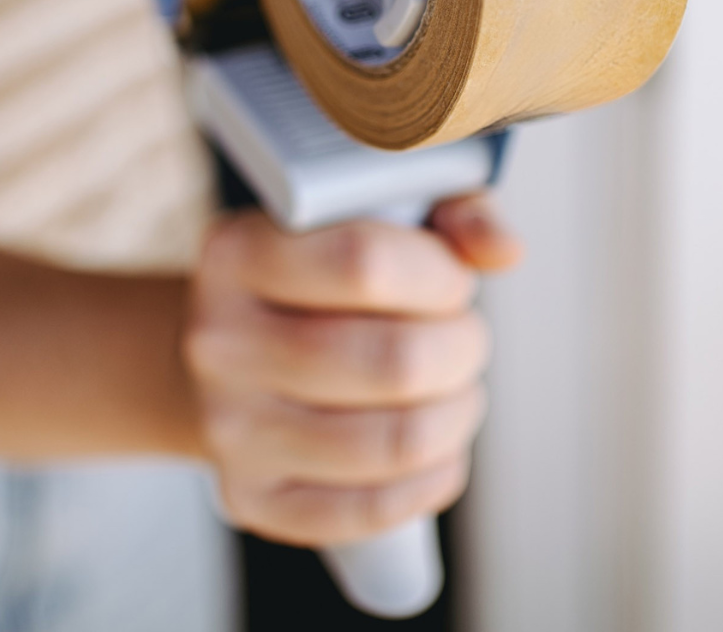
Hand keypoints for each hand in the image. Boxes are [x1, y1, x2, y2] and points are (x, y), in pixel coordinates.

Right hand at [185, 193, 521, 545]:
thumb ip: (448, 211)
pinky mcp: (250, 498)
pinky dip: (432, 480)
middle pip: (395, 362)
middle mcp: (219, 342)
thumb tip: (503, 249)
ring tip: (452, 390)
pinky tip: (437, 449)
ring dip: (457, 414)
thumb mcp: (371, 214)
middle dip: (462, 348)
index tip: (452, 280)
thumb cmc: (316, 282)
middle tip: (460, 338)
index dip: (440, 275)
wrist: (223, 355)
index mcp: (237, 252)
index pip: (365, 261)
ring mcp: (228, 428)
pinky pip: (373, 511)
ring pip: (398, 440)